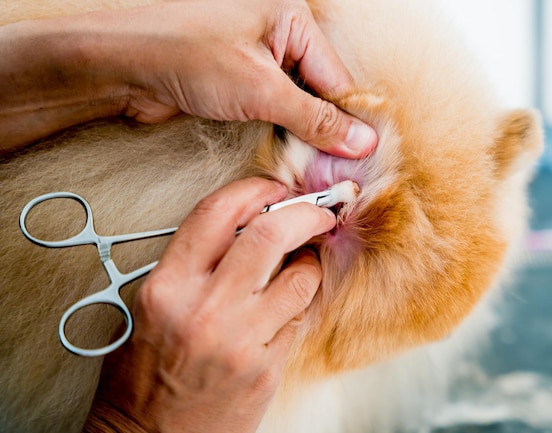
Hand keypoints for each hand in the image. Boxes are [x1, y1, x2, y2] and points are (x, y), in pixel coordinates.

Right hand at [84, 178, 335, 432]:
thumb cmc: (143, 372)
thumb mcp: (151, 305)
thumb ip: (194, 262)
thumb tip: (249, 224)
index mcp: (167, 287)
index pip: (217, 212)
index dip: (255, 188)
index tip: (275, 189)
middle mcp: (204, 309)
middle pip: (271, 234)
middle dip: (306, 213)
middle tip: (320, 212)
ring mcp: (240, 341)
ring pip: (301, 276)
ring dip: (311, 262)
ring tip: (302, 265)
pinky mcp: (265, 369)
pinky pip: (299, 317)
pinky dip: (301, 301)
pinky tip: (290, 303)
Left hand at [120, 0, 376, 157]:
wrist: (123, 69)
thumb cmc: (181, 53)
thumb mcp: (260, 89)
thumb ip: (314, 118)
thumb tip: (357, 139)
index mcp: (290, 17)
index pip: (337, 77)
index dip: (349, 121)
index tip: (361, 156)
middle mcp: (277, 34)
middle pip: (319, 91)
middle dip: (325, 130)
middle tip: (338, 168)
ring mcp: (257, 58)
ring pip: (297, 103)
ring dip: (303, 134)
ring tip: (315, 165)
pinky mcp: (240, 81)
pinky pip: (274, 109)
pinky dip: (282, 132)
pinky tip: (289, 152)